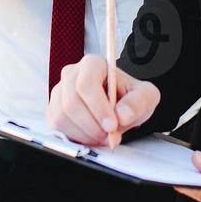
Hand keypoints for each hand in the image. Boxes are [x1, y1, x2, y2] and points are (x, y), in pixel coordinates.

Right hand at [46, 54, 160, 147]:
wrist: (121, 106)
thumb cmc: (131, 98)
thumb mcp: (146, 96)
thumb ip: (138, 102)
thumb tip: (121, 115)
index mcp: (93, 64)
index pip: (86, 84)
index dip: (98, 108)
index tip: (112, 126)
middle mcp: (72, 74)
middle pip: (71, 102)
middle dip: (92, 125)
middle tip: (109, 137)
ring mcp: (59, 92)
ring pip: (62, 116)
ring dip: (84, 134)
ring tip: (103, 137)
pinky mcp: (54, 109)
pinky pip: (57, 127)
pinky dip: (75, 137)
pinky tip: (91, 136)